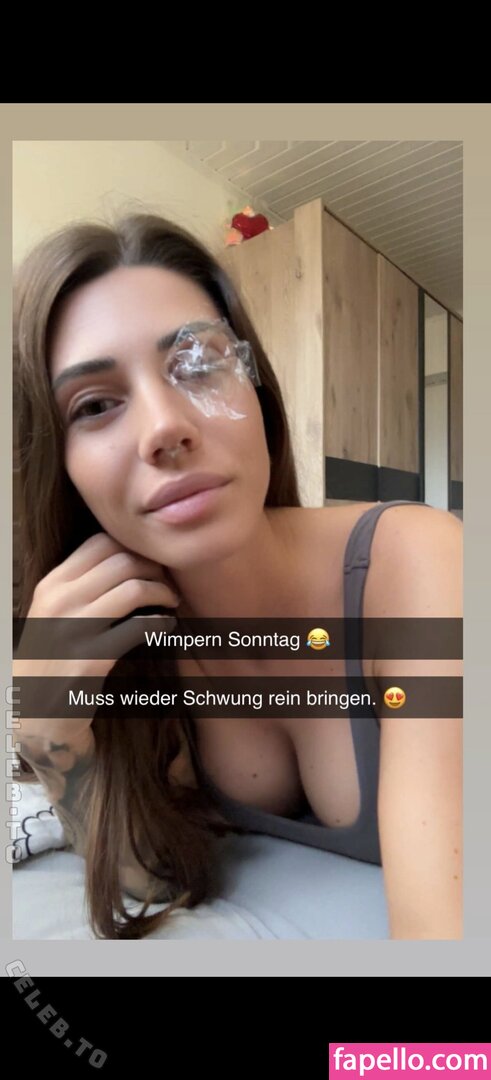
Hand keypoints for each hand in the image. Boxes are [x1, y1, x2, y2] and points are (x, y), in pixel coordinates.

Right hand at [14, 532, 179, 732]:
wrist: (35, 712)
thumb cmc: (53, 657)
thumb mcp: (54, 612)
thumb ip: (82, 584)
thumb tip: (130, 557)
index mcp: (52, 584)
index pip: (100, 542)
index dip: (134, 548)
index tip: (149, 563)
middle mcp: (59, 601)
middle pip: (122, 561)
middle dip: (154, 568)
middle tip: (167, 583)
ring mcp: (74, 630)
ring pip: (134, 589)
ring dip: (163, 592)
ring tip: (171, 601)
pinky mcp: (92, 660)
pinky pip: (139, 628)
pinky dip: (162, 623)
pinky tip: (166, 626)